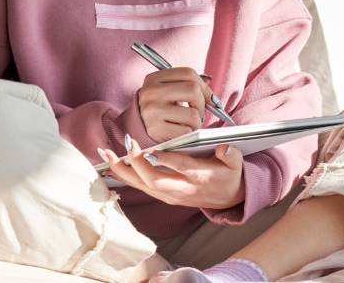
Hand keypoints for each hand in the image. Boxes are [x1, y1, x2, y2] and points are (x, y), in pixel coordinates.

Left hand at [99, 142, 245, 209]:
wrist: (228, 198)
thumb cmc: (229, 175)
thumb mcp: (237, 164)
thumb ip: (231, 155)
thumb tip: (224, 147)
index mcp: (200, 177)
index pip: (181, 168)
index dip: (166, 159)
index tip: (151, 149)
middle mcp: (182, 189)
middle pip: (155, 181)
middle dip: (137, 164)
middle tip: (126, 144)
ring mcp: (171, 195)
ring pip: (142, 185)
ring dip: (123, 171)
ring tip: (106, 154)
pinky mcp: (164, 196)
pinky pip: (140, 187)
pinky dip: (124, 177)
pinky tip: (111, 167)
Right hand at [137, 67, 214, 142]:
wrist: (139, 128)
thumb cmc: (160, 108)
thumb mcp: (169, 91)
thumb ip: (188, 84)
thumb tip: (210, 84)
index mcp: (154, 78)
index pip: (188, 73)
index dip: (205, 87)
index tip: (210, 99)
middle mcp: (151, 92)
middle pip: (193, 90)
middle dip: (202, 104)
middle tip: (197, 112)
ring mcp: (152, 111)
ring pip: (193, 114)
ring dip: (196, 122)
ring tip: (186, 123)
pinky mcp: (156, 130)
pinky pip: (186, 131)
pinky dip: (188, 133)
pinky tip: (179, 132)